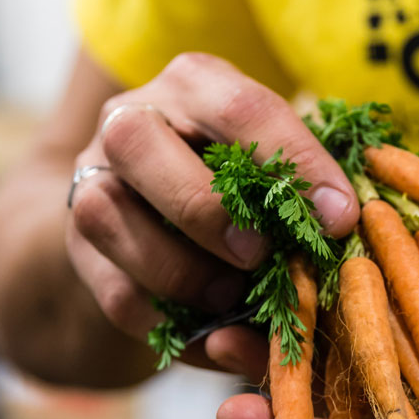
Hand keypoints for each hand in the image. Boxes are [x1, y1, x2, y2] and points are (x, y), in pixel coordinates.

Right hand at [65, 53, 358, 382]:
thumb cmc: (243, 186)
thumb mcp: (277, 172)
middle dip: (205, 208)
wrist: (154, 216)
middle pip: (138, 142)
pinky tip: (212, 334)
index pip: (242, 106)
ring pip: (106, 215)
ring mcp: (91, 181)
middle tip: (259, 256)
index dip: (294, 162)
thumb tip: (339, 234)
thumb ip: (307, 198)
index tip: (340, 220)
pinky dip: (168, 323)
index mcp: (195, 84)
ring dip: (180, 271)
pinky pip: (114, 291)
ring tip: (232, 299)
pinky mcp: (79, 250)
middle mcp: (130, 118)